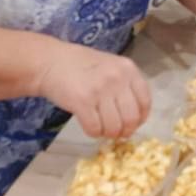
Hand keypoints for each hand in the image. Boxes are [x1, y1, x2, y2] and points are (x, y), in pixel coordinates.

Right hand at [32, 41, 151, 138]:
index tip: (132, 124)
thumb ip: (125, 86)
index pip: (145, 102)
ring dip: (107, 133)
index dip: (140, 119)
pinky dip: (93, 133)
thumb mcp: (111, 67)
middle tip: (116, 133)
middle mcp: (117, 78)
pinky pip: (95, 129)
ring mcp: (100, 90)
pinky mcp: (82, 102)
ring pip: (114, 127)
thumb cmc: (82, 65)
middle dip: (124, 131)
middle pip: (131, 118)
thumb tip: (135, 118)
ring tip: (101, 127)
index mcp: (128, 69)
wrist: (51, 61)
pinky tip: (89, 125)